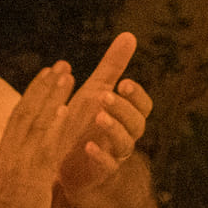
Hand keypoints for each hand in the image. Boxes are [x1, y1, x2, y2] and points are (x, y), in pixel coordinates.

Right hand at [0, 61, 73, 207]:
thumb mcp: (10, 182)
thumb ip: (16, 163)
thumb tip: (23, 154)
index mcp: (6, 152)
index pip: (20, 115)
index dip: (35, 93)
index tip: (47, 74)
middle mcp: (12, 151)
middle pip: (29, 111)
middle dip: (46, 86)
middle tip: (62, 65)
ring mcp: (22, 161)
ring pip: (38, 122)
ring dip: (53, 96)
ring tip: (67, 74)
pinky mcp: (33, 176)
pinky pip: (47, 146)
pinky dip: (56, 126)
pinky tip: (67, 109)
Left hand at [57, 32, 152, 196]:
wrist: (64, 160)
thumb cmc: (84, 122)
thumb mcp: (97, 91)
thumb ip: (114, 66)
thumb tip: (129, 35)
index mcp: (126, 116)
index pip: (143, 106)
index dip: (137, 96)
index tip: (124, 83)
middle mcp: (125, 135)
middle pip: (137, 124)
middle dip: (123, 109)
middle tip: (105, 97)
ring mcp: (114, 155)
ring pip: (124, 144)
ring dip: (113, 129)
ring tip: (98, 117)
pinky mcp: (98, 172)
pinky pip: (106, 167)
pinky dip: (100, 156)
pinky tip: (87, 146)